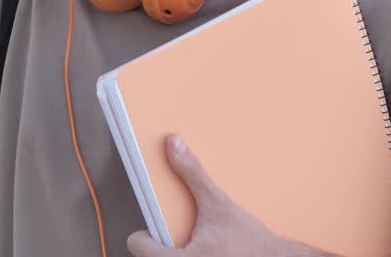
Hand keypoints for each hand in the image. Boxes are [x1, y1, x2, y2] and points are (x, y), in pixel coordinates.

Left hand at [127, 135, 330, 256]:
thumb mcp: (219, 203)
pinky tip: (206, 253)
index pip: (138, 247)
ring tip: (192, 246)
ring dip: (173, 254)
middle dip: (160, 248)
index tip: (149, 229)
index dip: (142, 234)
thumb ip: (192, 174)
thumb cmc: (253, 241)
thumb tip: (173, 145)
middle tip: (173, 238)